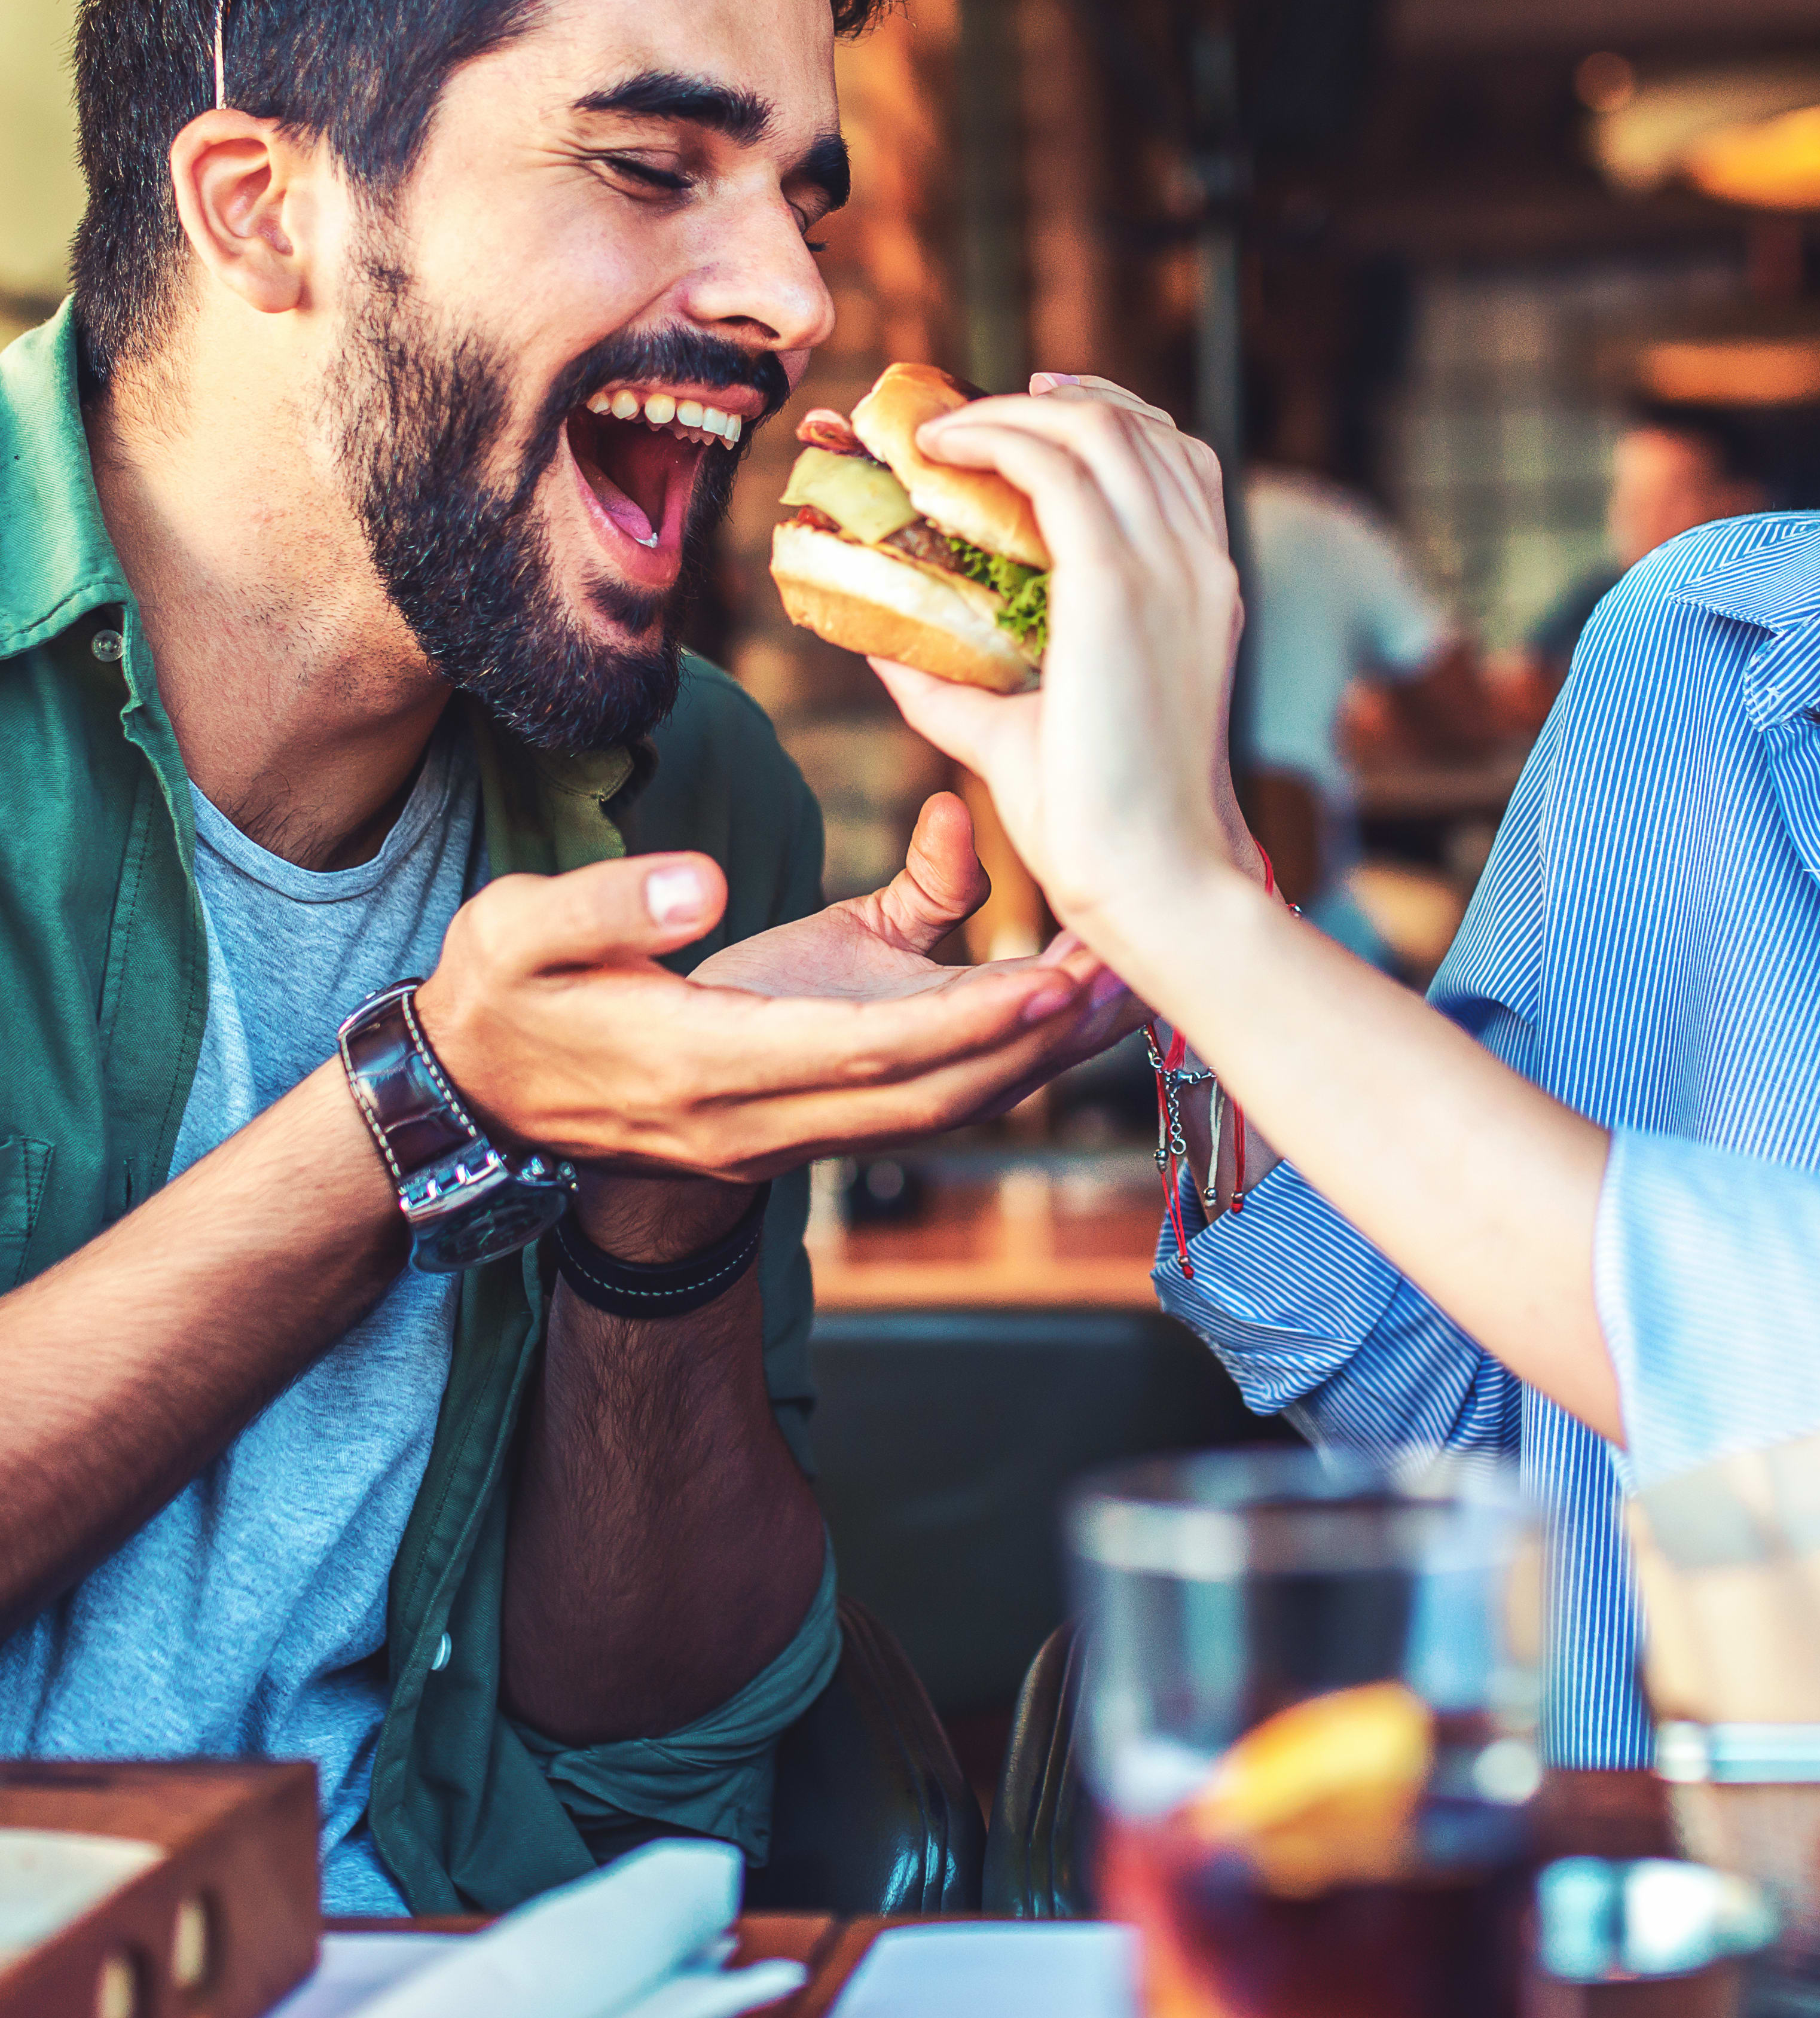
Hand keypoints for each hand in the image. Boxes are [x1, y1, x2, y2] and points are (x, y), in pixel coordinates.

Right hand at [414, 817, 1130, 1191]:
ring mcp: (783, 1130)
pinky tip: (1054, 1016)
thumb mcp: (520, 930)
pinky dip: (994, 1067)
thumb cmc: (506, 995)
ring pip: (936, 1110)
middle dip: (1037, 1044)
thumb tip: (703, 887)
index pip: (859, 1049)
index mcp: (699, 1060)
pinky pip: (918, 1106)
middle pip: (928, 1093)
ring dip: (1033, 1061)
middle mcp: (757, 1115)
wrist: (486, 1096)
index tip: (1048, 977)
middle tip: (1135, 973)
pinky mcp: (800, 1120)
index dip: (963, 1020)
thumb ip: (608, 905)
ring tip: (1125, 988)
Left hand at [870, 384, 1254, 988]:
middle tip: (963, 419)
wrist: (1151, 878)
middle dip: (1046, 402)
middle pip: (1137, 425)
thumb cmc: (1096, 820)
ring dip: (1010, 412)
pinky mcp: (1117, 584)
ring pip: (1099, 428)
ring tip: (937, 433)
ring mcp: (1167, 567)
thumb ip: (955, 680)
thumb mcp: (1017, 725)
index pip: (1173, 457)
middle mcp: (1197, 563)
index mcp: (1201, 589)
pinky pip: (1054, 467)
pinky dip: (993, 439)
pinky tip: (937, 454)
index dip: (1099, 418)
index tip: (1023, 416)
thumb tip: (878, 640)